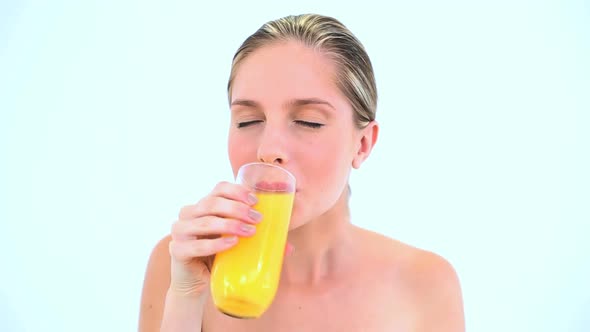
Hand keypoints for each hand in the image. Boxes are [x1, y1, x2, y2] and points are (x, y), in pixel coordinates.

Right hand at [167, 181, 261, 297]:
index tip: (255, 200)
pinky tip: (231, 243)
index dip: (236, 191)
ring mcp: (180, 231)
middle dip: (237, 208)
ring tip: (250, 231)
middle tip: (257, 219)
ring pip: (205, 221)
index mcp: (203, 206)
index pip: (218, 188)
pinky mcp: (177, 251)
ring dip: (230, 224)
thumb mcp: (236, 242)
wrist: (196, 282)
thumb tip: (289, 247)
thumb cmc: (218, 257)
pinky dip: (215, 244)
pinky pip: (197, 245)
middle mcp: (188, 214)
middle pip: (212, 203)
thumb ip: (258, 240)